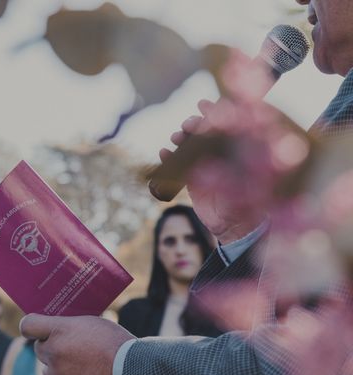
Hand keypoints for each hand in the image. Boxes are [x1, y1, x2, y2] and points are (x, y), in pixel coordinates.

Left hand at [20, 314, 133, 374]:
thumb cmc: (116, 345)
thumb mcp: (93, 324)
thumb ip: (70, 327)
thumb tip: (57, 330)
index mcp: (60, 331)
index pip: (28, 326)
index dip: (31, 327)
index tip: (35, 330)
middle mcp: (53, 353)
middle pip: (40, 349)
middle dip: (52, 348)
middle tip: (71, 349)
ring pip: (49, 371)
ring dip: (60, 369)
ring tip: (85, 368)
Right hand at [159, 98, 274, 243]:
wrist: (236, 228)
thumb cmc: (251, 205)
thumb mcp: (252, 183)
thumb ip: (246, 165)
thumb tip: (250, 144)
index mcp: (239, 150)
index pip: (227, 124)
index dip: (215, 112)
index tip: (203, 105)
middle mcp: (221, 155)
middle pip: (205, 132)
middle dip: (195, 125)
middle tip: (188, 126)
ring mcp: (206, 166)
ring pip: (191, 145)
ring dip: (182, 138)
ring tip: (176, 138)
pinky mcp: (193, 179)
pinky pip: (179, 164)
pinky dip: (170, 158)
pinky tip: (164, 153)